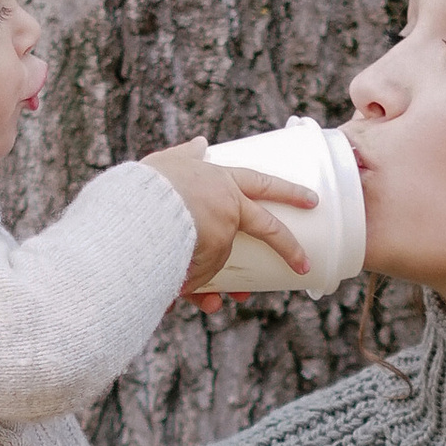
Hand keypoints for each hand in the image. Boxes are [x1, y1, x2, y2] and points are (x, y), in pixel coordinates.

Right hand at [143, 142, 315, 298]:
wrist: (133, 212)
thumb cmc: (144, 185)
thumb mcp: (166, 163)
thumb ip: (185, 155)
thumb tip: (202, 142)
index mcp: (221, 183)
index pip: (262, 183)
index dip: (287, 190)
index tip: (312, 200)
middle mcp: (226, 211)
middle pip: (268, 229)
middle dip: (289, 248)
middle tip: (304, 266)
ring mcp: (219, 240)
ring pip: (222, 267)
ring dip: (213, 285)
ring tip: (211, 302)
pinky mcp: (205, 265)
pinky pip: (195, 286)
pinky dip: (186, 294)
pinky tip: (173, 302)